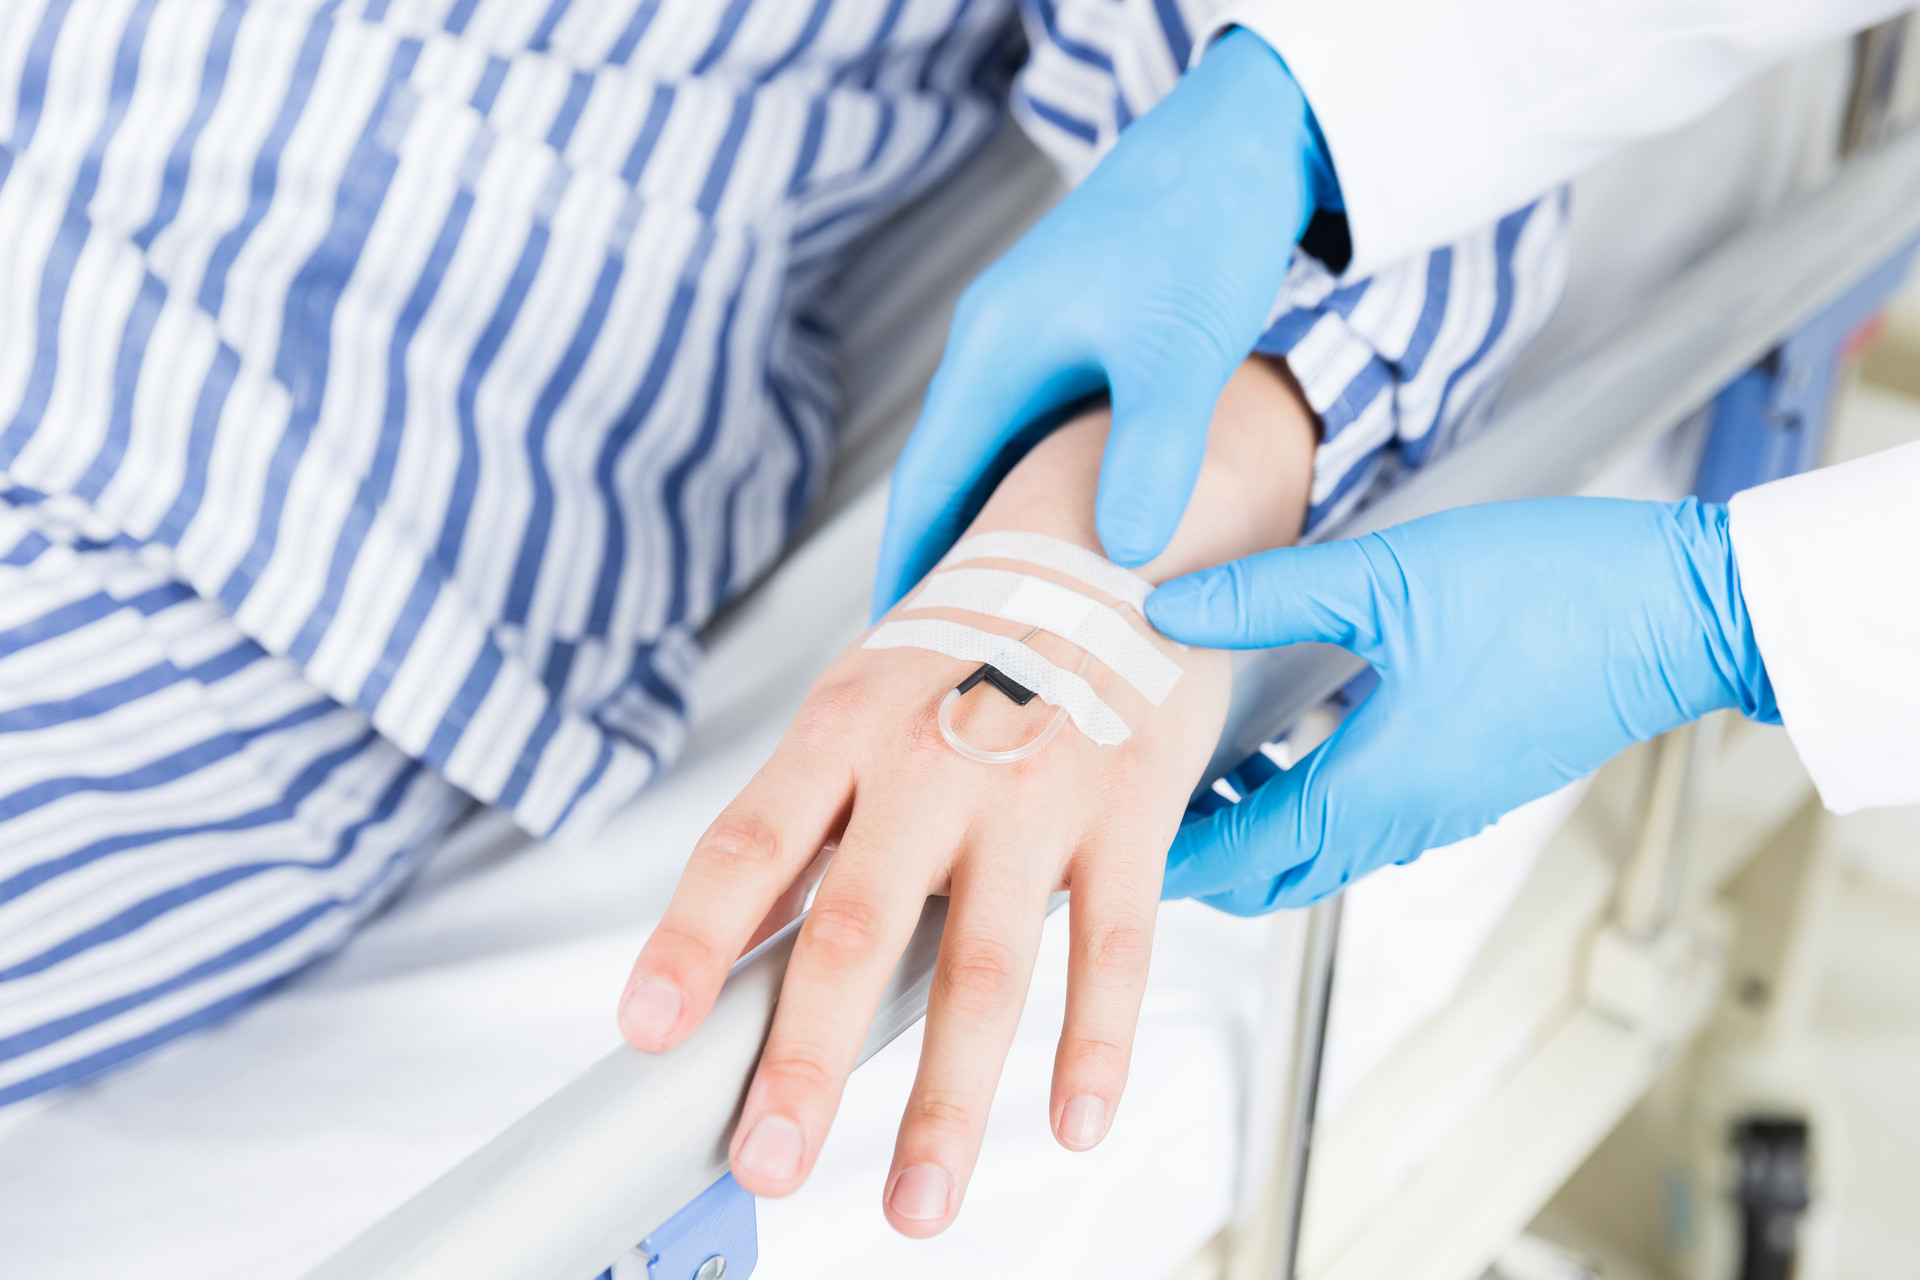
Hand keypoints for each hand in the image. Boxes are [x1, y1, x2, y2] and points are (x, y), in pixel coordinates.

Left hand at [617, 408, 1245, 1235]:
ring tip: (915, 1200)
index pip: (751, 843)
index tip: (648, 1031)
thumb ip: (808, 827)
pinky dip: (1095, 1046)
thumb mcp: (862, 705)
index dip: (691, 938)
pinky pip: (1115, 946)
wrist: (1111, 547)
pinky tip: (1074, 1121)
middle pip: (859, 926)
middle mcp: (935, 756)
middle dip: (805, 1057)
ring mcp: (1040, 786)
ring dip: (947, 1100)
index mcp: (846, 726)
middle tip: (767, 1158)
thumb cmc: (968, 652)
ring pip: (987, 966)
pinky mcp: (1133, 811)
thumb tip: (723, 959)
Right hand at [871, 27, 1328, 613]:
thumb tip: (1123, 554)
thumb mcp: (1178, 347)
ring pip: (997, 461)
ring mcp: (1036, 345)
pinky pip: (1042, 440)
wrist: (1246, 133)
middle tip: (952, 653)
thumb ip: (1151, 450)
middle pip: (950, 479)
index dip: (911, 567)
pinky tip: (1078, 540)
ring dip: (998, 533)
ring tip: (1010, 618)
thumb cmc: (1203, 221)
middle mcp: (997, 349)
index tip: (899, 643)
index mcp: (992, 352)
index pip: (926, 483)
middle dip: (947, 564)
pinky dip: (1047, 497)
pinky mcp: (1081, 342)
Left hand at [1145, 497, 1777, 913]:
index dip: (1163, 857)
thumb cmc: (1555, 594)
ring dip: (1250, 826)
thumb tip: (1167, 605)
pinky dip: (1303, 802)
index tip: (1103, 843)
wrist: (1684, 611)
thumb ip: (1265, 595)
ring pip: (1319, 851)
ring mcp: (1444, 808)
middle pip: (1273, 875)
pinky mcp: (1470, 783)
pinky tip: (1285, 735)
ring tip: (1195, 764)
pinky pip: (1364, 822)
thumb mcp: (1387, 579)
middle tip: (1136, 802)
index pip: (1239, 857)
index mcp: (1377, 788)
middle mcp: (1408, 819)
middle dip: (1197, 854)